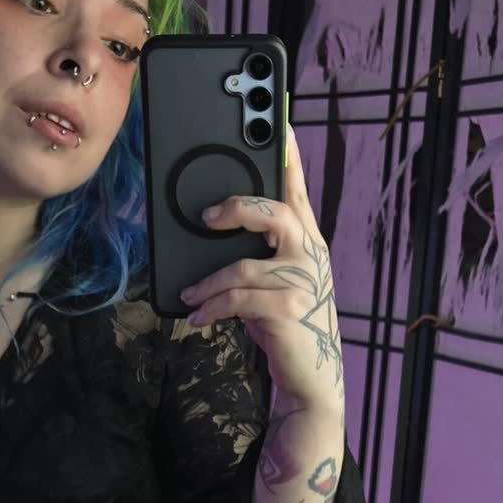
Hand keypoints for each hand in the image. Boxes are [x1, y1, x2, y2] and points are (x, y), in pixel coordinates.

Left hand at [179, 124, 343, 413]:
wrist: (311, 380)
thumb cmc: (285, 327)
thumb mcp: (273, 284)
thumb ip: (257, 256)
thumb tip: (211, 234)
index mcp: (307, 242)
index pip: (297, 191)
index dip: (288, 156)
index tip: (280, 122)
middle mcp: (310, 255)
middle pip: (275, 212)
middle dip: (237, 208)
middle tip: (207, 217)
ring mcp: (302, 283)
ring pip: (243, 266)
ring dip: (209, 283)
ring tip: (191, 293)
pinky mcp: (287, 311)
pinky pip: (238, 299)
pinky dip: (211, 307)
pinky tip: (196, 316)